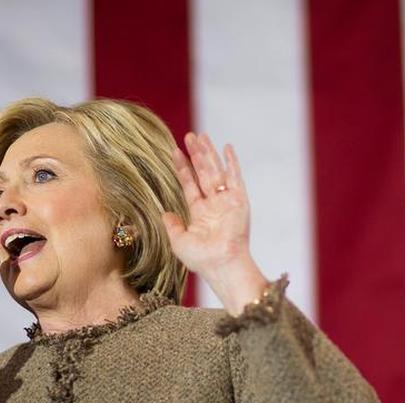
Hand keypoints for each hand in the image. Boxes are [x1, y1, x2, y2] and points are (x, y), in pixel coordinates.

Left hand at [163, 133, 267, 313]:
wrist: (221, 264)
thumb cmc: (201, 259)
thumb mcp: (178, 241)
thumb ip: (172, 225)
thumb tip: (165, 213)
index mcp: (200, 213)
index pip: (190, 184)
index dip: (183, 168)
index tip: (175, 152)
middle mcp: (214, 204)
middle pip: (203, 172)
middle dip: (196, 154)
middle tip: (189, 135)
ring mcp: (226, 201)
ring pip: (216, 171)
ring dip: (209, 153)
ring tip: (201, 136)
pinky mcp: (239, 200)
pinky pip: (235, 177)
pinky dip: (232, 162)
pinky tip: (226, 147)